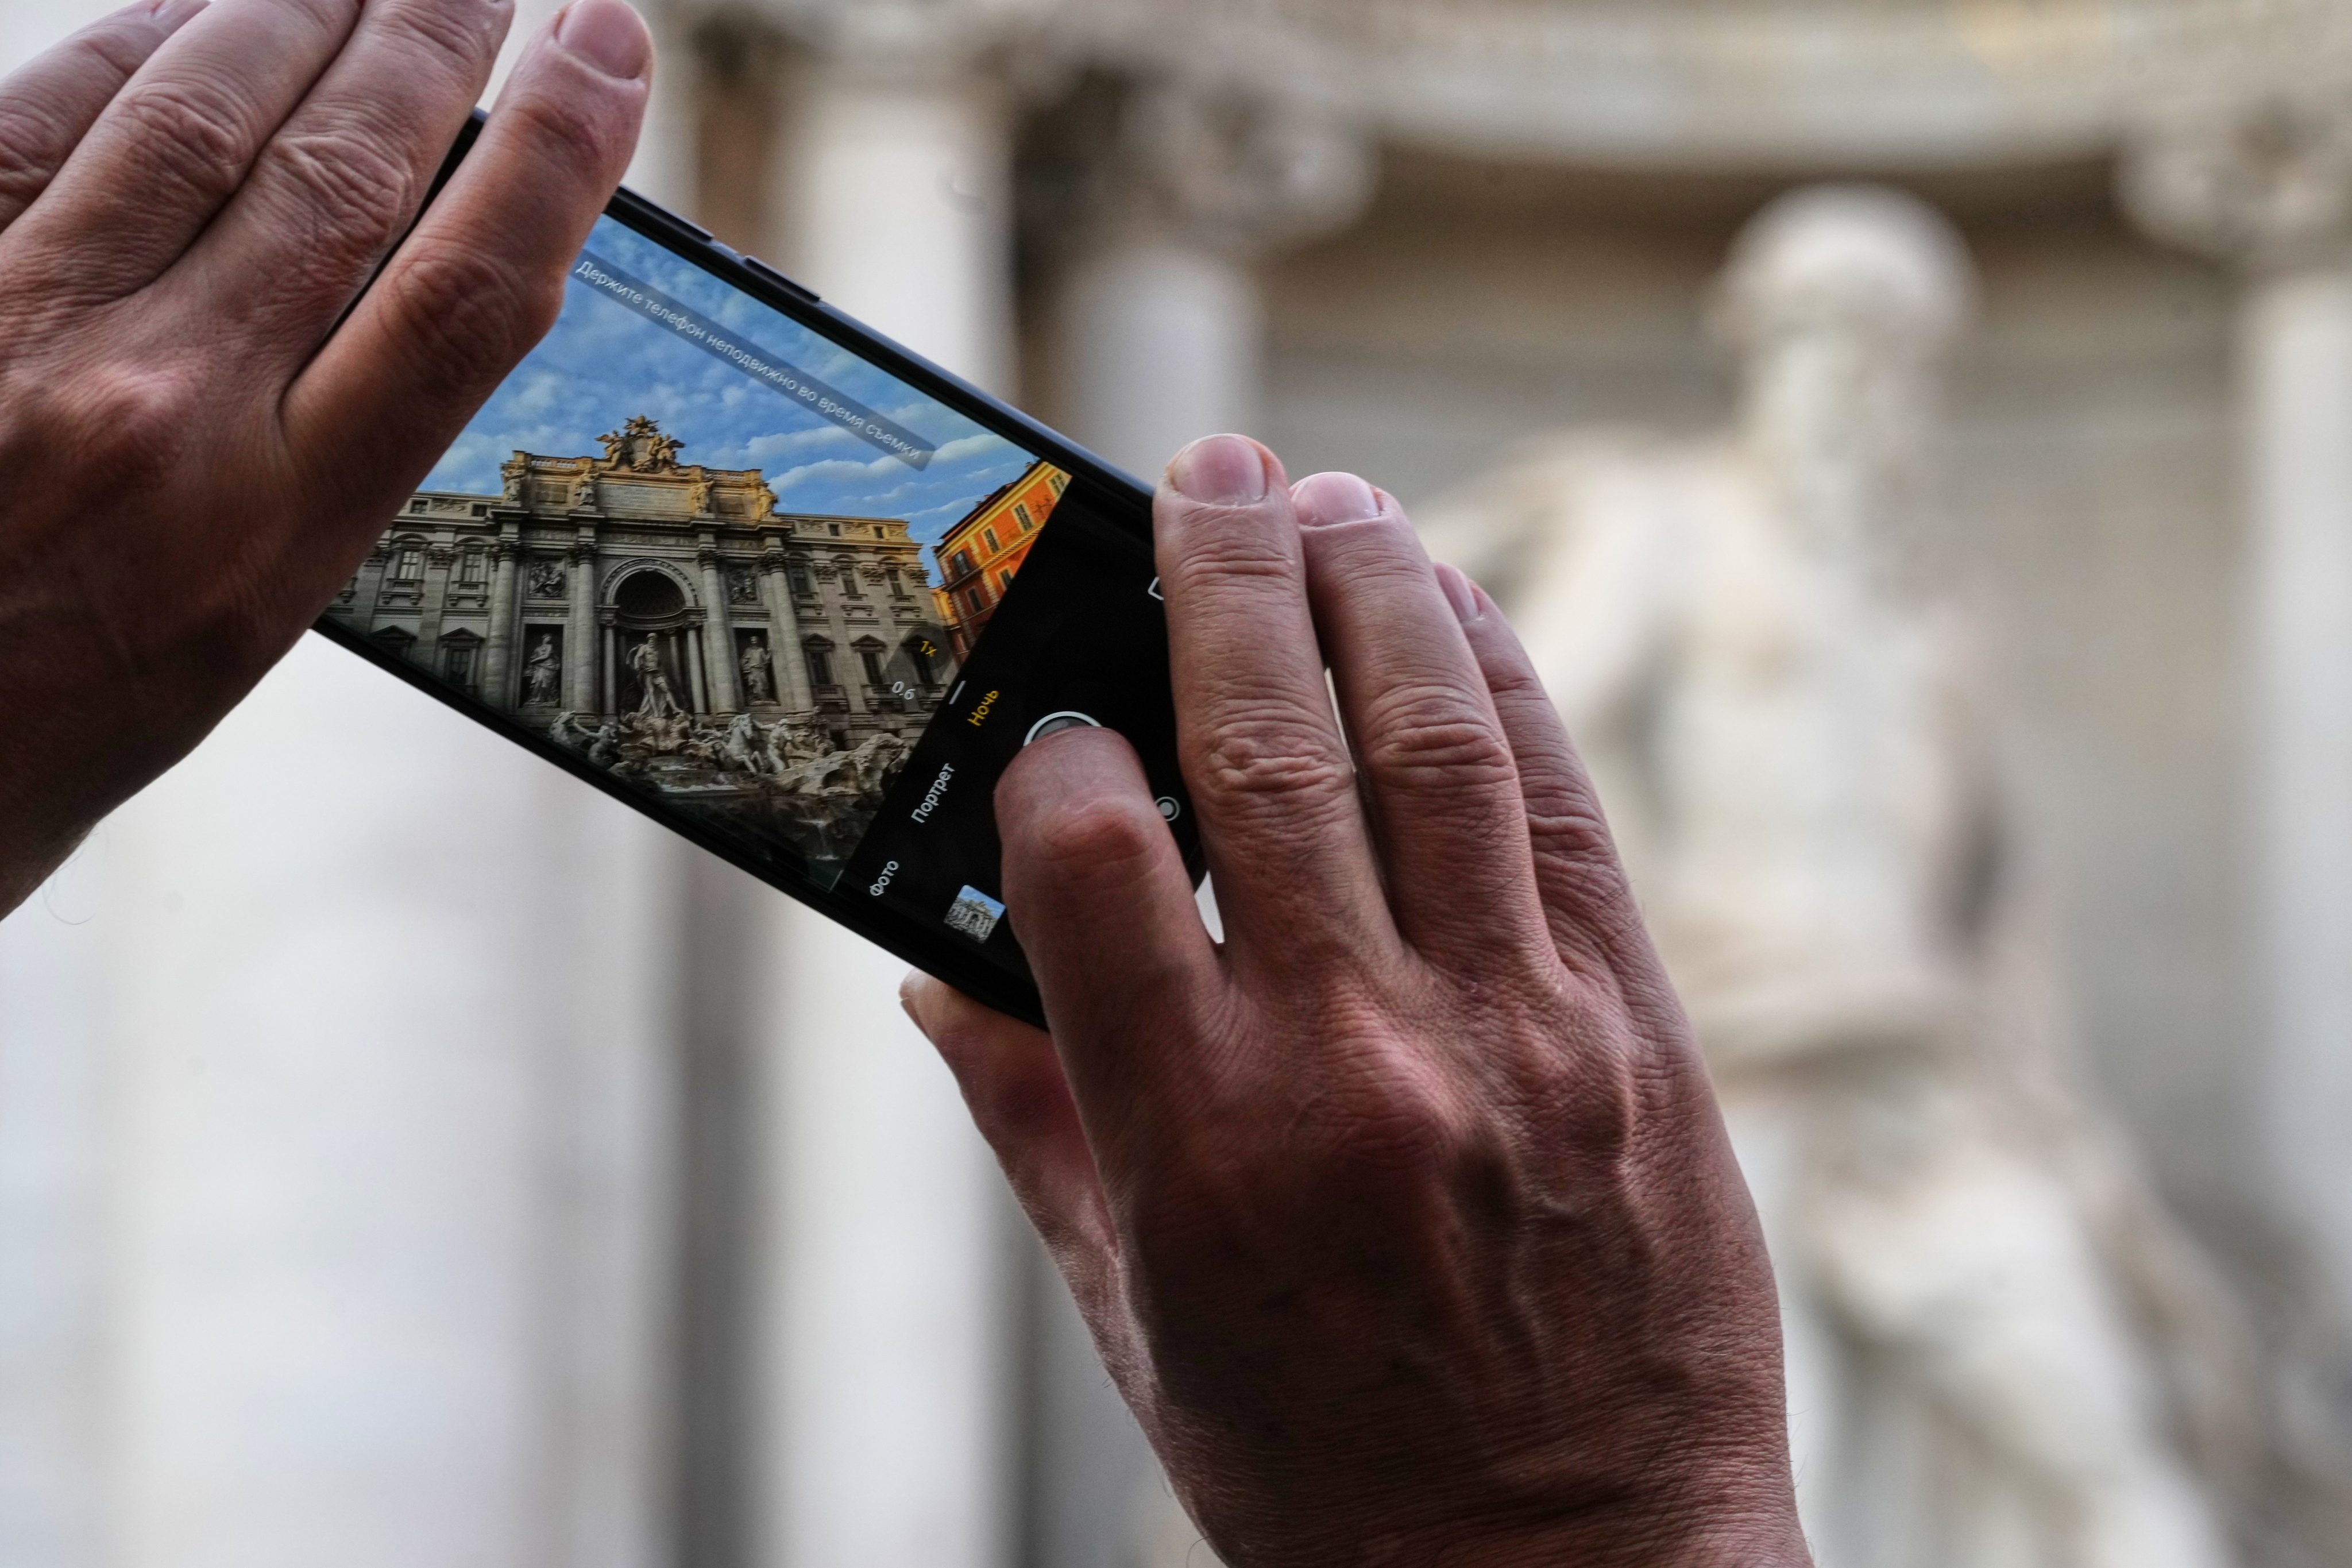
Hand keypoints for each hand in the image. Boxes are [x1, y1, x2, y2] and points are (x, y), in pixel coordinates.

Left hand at [0, 0, 649, 910]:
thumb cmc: (40, 719)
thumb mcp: (237, 621)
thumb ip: (319, 454)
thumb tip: (395, 273)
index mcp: (265, 536)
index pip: (462, 302)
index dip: (558, 153)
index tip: (607, 52)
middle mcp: (151, 416)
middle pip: (339, 175)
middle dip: (432, 39)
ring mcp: (13, 336)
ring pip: (190, 118)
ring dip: (296, 12)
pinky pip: (31, 123)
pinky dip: (130, 46)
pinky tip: (189, 13)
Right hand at [906, 436, 1807, 1565]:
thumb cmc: (1322, 1464)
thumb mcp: (1134, 1321)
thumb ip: (1036, 1129)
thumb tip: (936, 983)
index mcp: (1196, 1142)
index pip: (1089, 852)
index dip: (1055, 749)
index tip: (1057, 721)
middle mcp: (1356, 1057)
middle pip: (1267, 740)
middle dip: (1223, 572)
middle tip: (1202, 468)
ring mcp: (1514, 1032)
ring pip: (1433, 734)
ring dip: (1374, 582)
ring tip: (1330, 494)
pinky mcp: (1633, 1030)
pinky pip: (1554, 807)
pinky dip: (1500, 681)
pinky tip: (1452, 603)